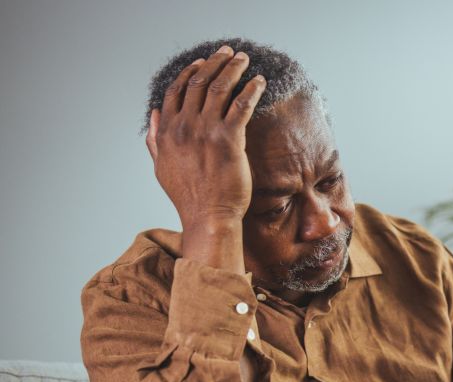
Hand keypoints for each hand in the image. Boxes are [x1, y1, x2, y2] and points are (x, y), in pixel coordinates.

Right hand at [146, 45, 266, 229]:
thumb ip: (155, 140)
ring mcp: (205, 132)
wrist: (208, 216)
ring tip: (245, 59)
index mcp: (166, 132)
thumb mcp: (161, 167)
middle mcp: (183, 127)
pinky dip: (251, 89)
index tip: (202, 62)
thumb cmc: (189, 196)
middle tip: (228, 52)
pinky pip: (241, 105)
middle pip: (198, 82)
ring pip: (219, 88)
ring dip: (233, 68)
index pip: (175, 91)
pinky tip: (259, 82)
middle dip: (215, 62)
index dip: (189, 72)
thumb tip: (153, 116)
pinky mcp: (228, 140)